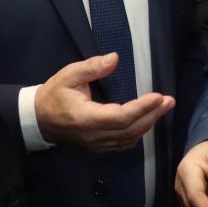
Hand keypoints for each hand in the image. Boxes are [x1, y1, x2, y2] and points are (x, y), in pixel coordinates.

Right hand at [34, 53, 173, 151]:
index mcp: (86, 118)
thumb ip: (92, 67)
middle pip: (131, 130)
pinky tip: (146, 122)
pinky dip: (137, 133)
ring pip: (129, 139)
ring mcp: (96, 145)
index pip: (121, 117)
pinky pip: (122, 144)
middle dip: (153, 115)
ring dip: (148, 124)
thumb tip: (115, 58)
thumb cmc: (54, 94)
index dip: (142, 108)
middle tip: (169, 101)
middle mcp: (94, 136)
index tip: (158, 96)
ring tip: (162, 108)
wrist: (38, 119)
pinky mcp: (97, 148)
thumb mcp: (69, 75)